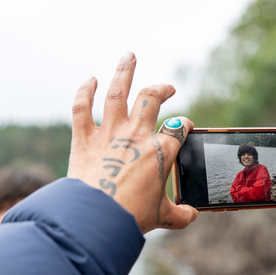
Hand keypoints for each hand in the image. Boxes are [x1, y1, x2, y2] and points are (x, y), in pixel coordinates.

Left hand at [67, 52, 198, 232]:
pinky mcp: (83, 138)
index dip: (184, 126)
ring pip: (118, 93)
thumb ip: (181, 215)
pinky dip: (85, 91)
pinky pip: (82, 108)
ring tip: (129, 56)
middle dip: (162, 89)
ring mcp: (109, 133)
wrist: (96, 217)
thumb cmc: (131, 217)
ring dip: (124, 72)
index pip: (178, 129)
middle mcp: (137, 135)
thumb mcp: (163, 217)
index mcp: (161, 152)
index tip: (184, 127)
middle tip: (167, 88)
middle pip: (152, 99)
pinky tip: (91, 79)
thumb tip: (193, 215)